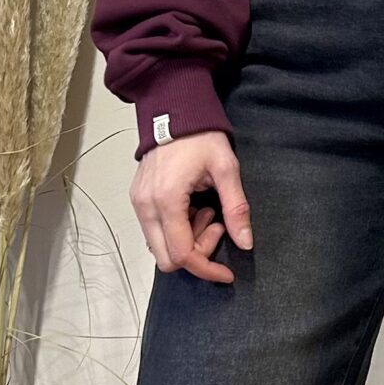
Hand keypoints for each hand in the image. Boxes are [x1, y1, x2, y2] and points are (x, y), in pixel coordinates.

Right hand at [131, 130, 254, 279]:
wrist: (174, 112)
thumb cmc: (200, 137)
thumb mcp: (226, 169)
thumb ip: (236, 208)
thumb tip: (245, 242)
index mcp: (167, 200)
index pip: (183, 254)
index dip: (207, 269)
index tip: (226, 272)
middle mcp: (146, 206)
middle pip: (167, 259)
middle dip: (196, 254)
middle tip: (217, 227)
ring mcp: (139, 204)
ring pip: (159, 247)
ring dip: (187, 241)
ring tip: (206, 212)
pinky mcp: (138, 200)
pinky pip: (155, 232)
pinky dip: (176, 230)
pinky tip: (193, 208)